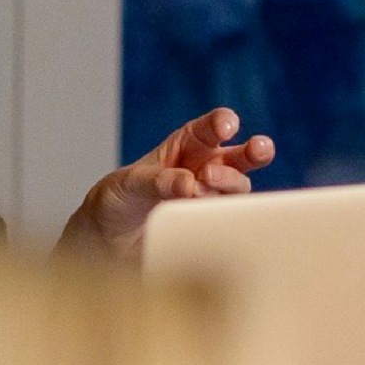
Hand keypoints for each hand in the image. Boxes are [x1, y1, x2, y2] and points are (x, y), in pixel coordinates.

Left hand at [60, 107, 274, 259]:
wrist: (107, 242)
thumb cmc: (116, 202)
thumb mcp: (128, 185)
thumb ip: (157, 181)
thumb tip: (191, 184)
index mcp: (183, 147)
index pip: (207, 130)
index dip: (221, 123)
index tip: (226, 125)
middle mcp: (204, 169)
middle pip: (239, 157)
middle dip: (254, 150)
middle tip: (258, 148)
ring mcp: (210, 199)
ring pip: (238, 188)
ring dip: (230, 183)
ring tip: (204, 184)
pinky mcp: (210, 226)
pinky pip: (230, 220)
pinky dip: (228, 216)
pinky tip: (214, 216)